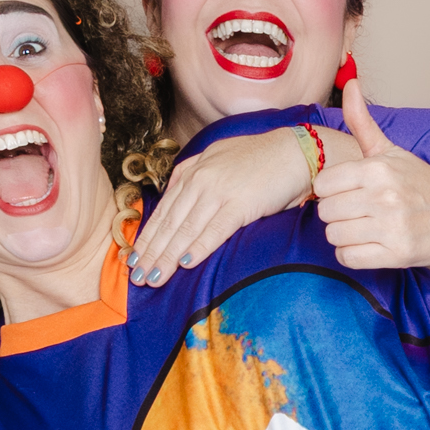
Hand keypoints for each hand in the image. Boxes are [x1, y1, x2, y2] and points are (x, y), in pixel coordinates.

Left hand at [129, 125, 320, 285]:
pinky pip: (215, 229)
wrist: (296, 151)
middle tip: (137, 277)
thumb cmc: (263, 161)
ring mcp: (219, 191)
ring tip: (154, 277)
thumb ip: (198, 177)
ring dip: (168, 256)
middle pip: (169, 223)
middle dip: (151, 252)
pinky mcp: (241, 203)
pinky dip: (199, 247)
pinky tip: (186, 263)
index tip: (133, 258)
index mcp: (193, 171)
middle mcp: (200, 180)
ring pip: (186, 229)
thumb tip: (179, 196)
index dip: (147, 237)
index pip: (164, 210)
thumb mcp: (220, 160)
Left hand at [312, 78, 429, 269]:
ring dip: (345, 235)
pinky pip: (349, 257)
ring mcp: (391, 227)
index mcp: (376, 169)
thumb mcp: (390, 150)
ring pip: (335, 235)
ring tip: (364, 228)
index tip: (347, 193)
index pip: (323, 185)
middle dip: (337, 214)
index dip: (332, 191)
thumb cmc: (421, 180)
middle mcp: (383, 197)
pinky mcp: (397, 253)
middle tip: (357, 213)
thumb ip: (362, 121)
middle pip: (326, 212)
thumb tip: (349, 83)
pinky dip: (353, 254)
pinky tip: (368, 245)